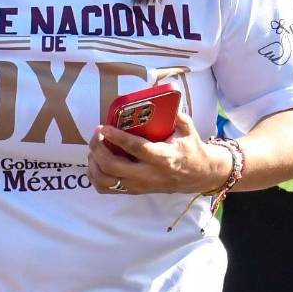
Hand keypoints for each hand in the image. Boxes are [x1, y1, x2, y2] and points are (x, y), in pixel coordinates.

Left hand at [89, 109, 227, 195]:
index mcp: (163, 158)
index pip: (135, 149)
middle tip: (97, 134)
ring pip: (105, 180)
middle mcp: (148, 174)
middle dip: (98, 149)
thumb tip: (159, 100)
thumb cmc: (191, 149)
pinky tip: (97, 163)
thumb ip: (175, 115)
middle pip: (113, 166)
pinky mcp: (134, 191)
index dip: (117, 138)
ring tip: (96, 148)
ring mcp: (139, 186)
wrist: (198, 175)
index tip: (104, 127)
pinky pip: (106, 189)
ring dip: (94, 163)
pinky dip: (95, 176)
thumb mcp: (188, 130)